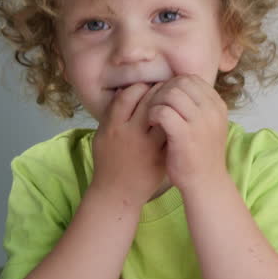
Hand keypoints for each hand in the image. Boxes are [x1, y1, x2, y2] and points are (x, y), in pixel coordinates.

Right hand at [91, 83, 166, 205]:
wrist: (117, 193)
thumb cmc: (108, 162)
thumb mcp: (101, 135)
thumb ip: (111, 114)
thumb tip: (124, 90)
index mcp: (113, 126)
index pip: (129, 95)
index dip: (139, 86)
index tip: (145, 86)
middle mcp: (131, 134)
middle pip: (149, 101)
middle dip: (158, 90)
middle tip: (163, 88)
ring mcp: (149, 146)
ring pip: (165, 115)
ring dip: (170, 105)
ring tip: (171, 101)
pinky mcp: (162, 156)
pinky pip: (172, 132)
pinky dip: (176, 122)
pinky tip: (176, 118)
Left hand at [147, 75, 229, 192]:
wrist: (205, 183)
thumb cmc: (200, 154)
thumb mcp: (207, 125)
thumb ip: (197, 106)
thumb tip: (176, 86)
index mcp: (218, 106)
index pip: (192, 79)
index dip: (173, 84)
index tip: (165, 98)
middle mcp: (212, 110)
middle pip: (180, 82)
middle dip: (163, 91)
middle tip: (155, 106)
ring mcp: (200, 122)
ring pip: (171, 93)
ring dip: (156, 101)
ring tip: (152, 115)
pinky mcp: (185, 135)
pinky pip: (163, 111)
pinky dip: (153, 114)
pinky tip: (151, 124)